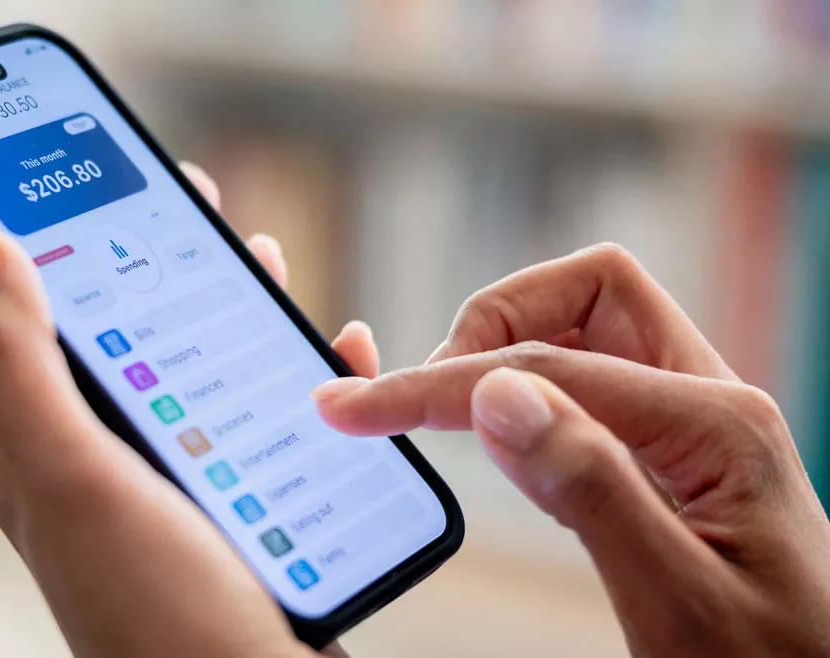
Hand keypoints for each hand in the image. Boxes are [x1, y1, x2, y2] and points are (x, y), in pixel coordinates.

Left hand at [0, 163, 366, 657]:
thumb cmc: (159, 615)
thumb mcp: (71, 477)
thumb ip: (17, 362)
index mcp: (55, 453)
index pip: (46, 328)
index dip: (66, 247)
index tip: (105, 178)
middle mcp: (116, 471)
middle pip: (137, 343)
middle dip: (165, 267)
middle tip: (201, 208)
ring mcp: (187, 496)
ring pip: (208, 378)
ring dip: (235, 314)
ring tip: (264, 265)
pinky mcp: (251, 519)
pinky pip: (271, 431)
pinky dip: (302, 385)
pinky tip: (334, 362)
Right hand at [314, 244, 829, 655]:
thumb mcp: (677, 603)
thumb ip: (591, 489)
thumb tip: (497, 395)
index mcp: (716, 426)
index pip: (547, 370)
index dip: (437, 384)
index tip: (353, 408)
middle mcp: (709, 402)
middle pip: (589, 291)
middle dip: (495, 321)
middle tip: (430, 397)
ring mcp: (693, 423)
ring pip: (589, 326)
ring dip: (511, 351)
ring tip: (454, 417)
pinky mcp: (672, 453)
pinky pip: (592, 384)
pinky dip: (531, 394)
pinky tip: (510, 448)